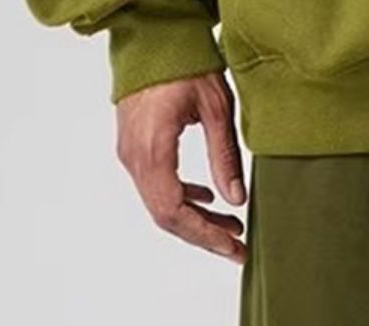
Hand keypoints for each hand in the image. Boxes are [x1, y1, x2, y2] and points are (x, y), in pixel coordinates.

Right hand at [115, 74, 245, 262]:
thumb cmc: (183, 61)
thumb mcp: (215, 107)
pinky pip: (156, 186)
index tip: (233, 248)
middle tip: (238, 247)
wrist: (151, 34)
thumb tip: (236, 200)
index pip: (174, 212)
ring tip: (231, 226)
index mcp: (153, 149)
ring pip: (162, 204)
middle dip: (204, 235)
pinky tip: (208, 199)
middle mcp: (135, 156)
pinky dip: (183, 199)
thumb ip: (224, 157)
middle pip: (167, 216)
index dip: (204, 235)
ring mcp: (130, 152)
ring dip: (196, 219)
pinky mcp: (134, 147)